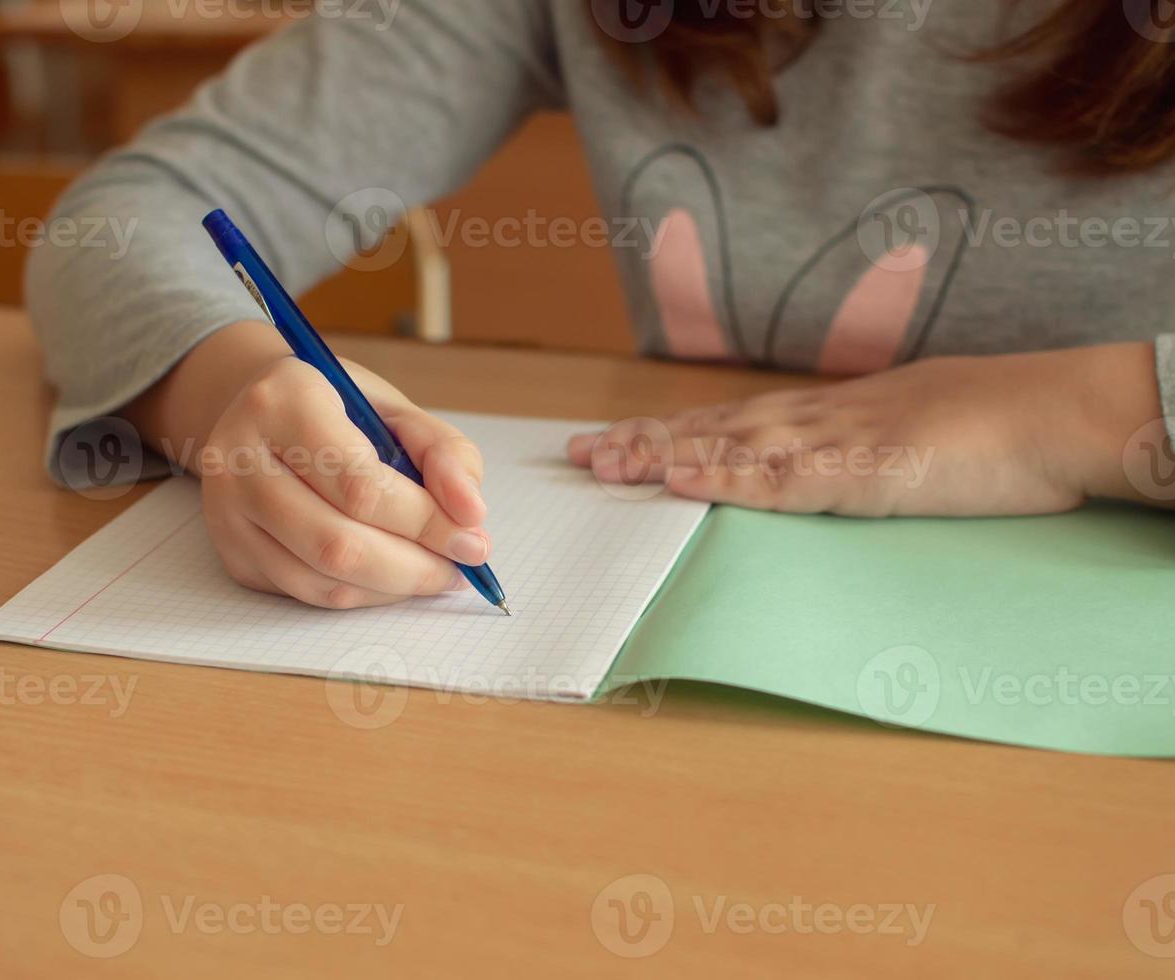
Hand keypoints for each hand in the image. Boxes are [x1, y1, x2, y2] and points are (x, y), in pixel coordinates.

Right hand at [199, 356, 489, 607]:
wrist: (258, 411)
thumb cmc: (334, 408)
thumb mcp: (392, 408)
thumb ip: (442, 452)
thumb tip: (470, 513)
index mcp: (283, 403)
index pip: (360, 484)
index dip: (425, 521)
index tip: (473, 538)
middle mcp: (238, 458)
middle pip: (338, 543)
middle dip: (414, 567)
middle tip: (460, 568)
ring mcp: (227, 512)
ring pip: (322, 579)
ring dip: (392, 589)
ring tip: (433, 572)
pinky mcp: (232, 553)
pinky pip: (307, 593)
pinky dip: (363, 594)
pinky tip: (391, 576)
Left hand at [567, 345, 1163, 516]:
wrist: (1050, 413)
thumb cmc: (984, 429)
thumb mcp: (899, 439)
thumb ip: (849, 452)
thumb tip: (814, 467)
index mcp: (823, 415)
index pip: (725, 423)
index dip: (665, 432)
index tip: (611, 441)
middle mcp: (814, 420)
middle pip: (710, 429)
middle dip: (640, 442)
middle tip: (577, 454)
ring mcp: (834, 442)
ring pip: (730, 446)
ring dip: (663, 455)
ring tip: (605, 464)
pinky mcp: (861, 472)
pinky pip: (781, 478)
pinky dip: (726, 479)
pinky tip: (681, 480)